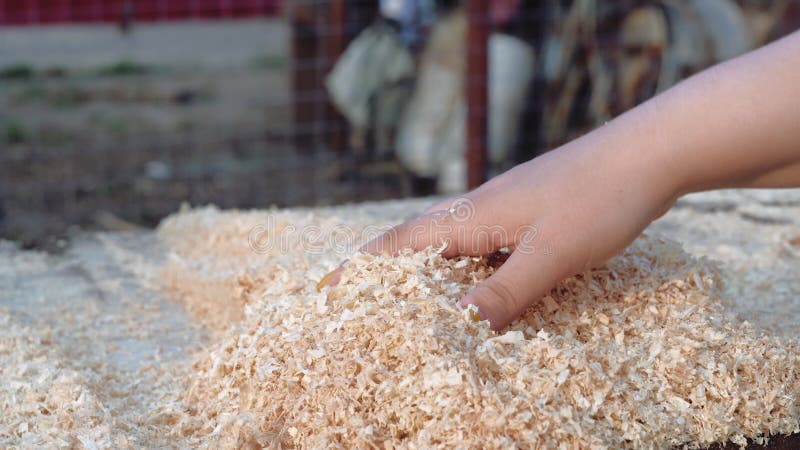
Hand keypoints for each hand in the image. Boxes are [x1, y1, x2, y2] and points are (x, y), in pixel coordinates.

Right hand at [360, 133, 678, 329]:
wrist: (646, 154)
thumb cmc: (599, 199)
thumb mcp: (552, 254)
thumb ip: (506, 292)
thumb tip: (457, 329)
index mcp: (470, 218)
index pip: (397, 245)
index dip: (360, 271)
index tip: (325, 293)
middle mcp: (477, 212)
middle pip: (414, 244)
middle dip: (381, 274)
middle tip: (357, 307)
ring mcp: (502, 211)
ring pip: (448, 246)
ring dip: (422, 275)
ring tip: (406, 307)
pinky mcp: (527, 215)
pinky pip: (482, 248)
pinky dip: (466, 273)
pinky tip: (477, 290)